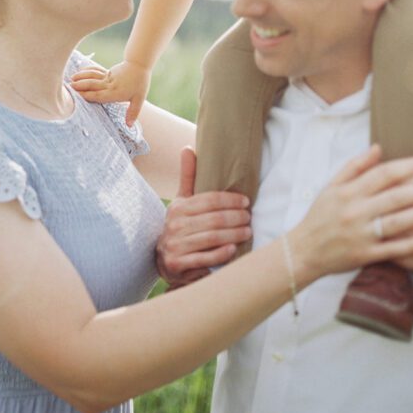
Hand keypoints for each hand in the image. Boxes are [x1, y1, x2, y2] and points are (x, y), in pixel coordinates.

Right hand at [70, 60, 151, 124]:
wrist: (139, 65)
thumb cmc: (140, 83)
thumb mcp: (139, 99)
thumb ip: (133, 112)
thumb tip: (129, 125)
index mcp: (115, 93)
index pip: (99, 95)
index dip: (88, 95)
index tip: (78, 96)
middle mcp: (109, 84)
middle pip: (92, 85)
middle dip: (81, 86)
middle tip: (70, 88)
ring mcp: (108, 77)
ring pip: (92, 76)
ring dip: (81, 77)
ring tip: (71, 79)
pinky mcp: (107, 71)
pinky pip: (95, 70)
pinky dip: (87, 70)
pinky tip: (79, 71)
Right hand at [155, 147, 250, 288]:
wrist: (163, 259)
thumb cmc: (180, 226)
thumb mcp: (181, 201)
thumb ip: (188, 177)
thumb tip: (188, 148)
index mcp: (178, 207)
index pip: (208, 200)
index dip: (230, 199)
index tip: (246, 201)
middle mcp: (175, 225)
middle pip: (213, 219)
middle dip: (236, 217)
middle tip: (249, 217)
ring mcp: (176, 245)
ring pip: (212, 238)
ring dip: (234, 234)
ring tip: (247, 231)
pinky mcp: (178, 264)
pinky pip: (205, 258)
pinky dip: (221, 253)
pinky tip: (233, 249)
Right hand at [289, 145, 412, 283]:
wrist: (305, 250)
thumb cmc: (320, 216)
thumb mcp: (331, 186)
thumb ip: (354, 166)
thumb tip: (377, 147)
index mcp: (348, 192)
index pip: (382, 174)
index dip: (406, 167)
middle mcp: (356, 211)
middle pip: (395, 197)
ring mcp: (362, 234)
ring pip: (397, 222)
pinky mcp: (366, 254)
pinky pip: (394, 248)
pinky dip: (412, 243)